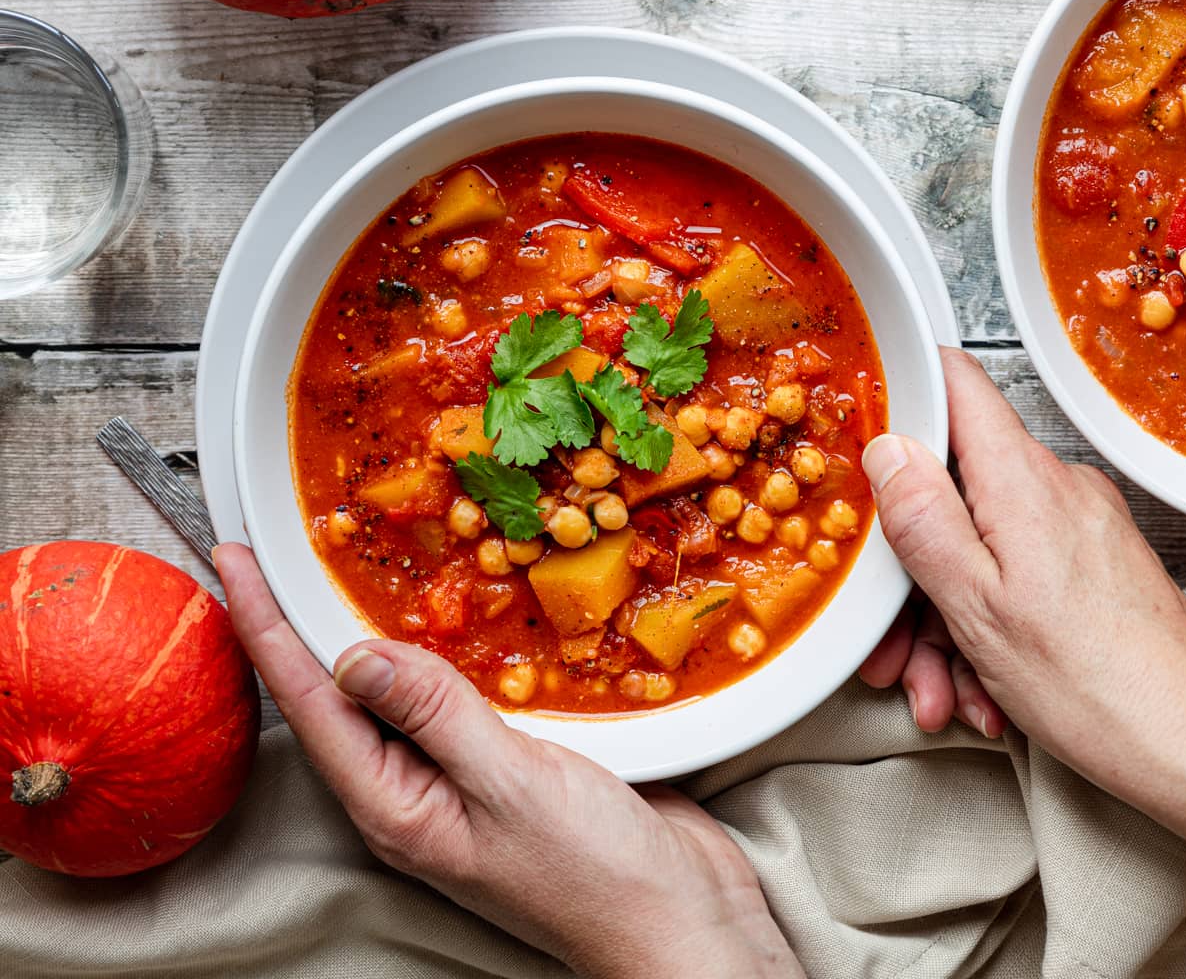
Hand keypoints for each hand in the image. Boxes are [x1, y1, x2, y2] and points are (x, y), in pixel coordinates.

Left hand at [214, 544, 802, 978]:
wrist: (674, 914)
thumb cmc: (594, 872)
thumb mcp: (507, 785)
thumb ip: (434, 714)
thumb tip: (352, 656)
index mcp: (393, 805)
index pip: (309, 701)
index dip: (264, 627)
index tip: (232, 562)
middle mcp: (412, 788)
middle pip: (336, 692)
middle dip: (300, 621)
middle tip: (275, 550)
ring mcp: (456, 775)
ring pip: (397, 687)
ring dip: (373, 625)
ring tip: (344, 566)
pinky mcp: (503, 759)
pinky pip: (453, 692)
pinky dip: (441, 645)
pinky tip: (448, 613)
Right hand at [857, 348, 1185, 845]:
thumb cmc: (1098, 685)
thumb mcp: (974, 603)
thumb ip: (922, 517)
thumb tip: (887, 450)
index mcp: (1020, 480)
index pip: (955, 383)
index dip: (901, 394)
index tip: (860, 431)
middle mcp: (1054, 488)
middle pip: (951, 492)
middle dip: (909, 571)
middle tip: (893, 640)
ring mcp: (1076, 525)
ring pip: (976, 547)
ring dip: (943, 622)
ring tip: (943, 688)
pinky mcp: (1089, 564)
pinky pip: (1012, 576)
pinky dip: (986, 628)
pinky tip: (982, 687)